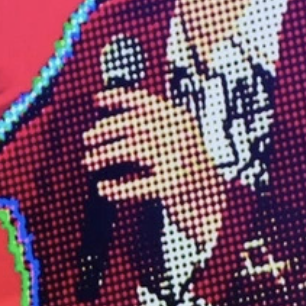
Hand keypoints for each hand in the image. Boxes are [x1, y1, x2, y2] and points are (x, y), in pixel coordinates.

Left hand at [83, 88, 224, 247]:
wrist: (217, 207)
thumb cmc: (190, 173)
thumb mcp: (179, 142)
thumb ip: (155, 127)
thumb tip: (113, 117)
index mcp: (182, 122)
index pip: (145, 102)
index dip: (118, 98)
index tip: (98, 100)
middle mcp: (182, 137)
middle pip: (132, 124)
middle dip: (104, 130)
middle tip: (88, 139)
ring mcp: (178, 160)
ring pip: (129, 150)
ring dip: (103, 155)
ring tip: (90, 161)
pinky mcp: (174, 185)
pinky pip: (136, 184)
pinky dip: (116, 188)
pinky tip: (105, 189)